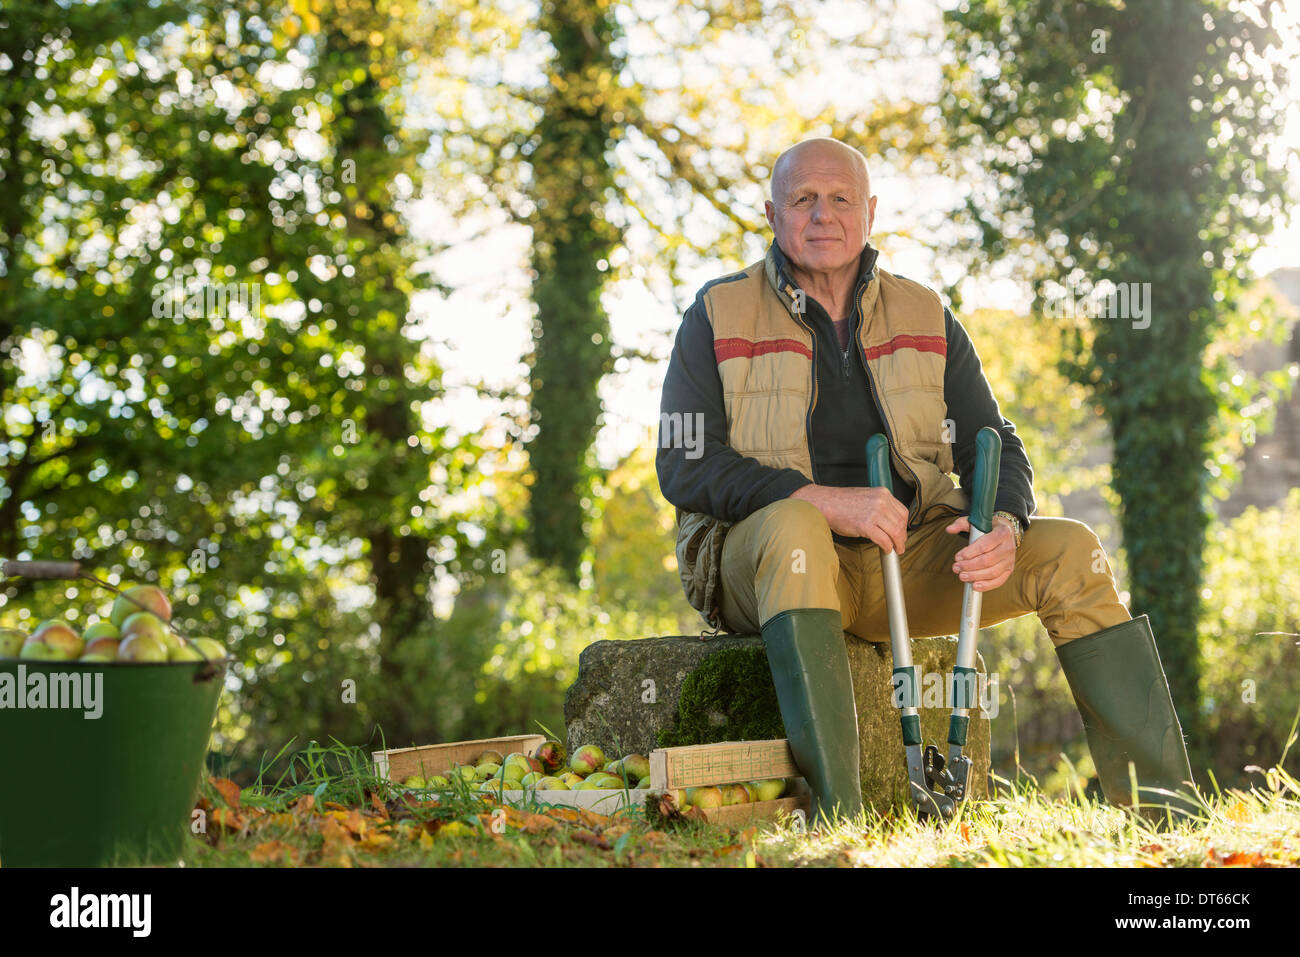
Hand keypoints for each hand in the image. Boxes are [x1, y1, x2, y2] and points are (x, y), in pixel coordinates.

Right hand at [791, 484, 907, 553]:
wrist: (825, 503)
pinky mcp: (866, 525)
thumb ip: (880, 506)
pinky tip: (885, 549)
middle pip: (901, 523)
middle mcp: (881, 502)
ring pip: (895, 533)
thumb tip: (889, 524)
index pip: (903, 512)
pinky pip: (884, 540)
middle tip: (900, 545)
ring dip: (897, 544)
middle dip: (902, 537)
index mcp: (882, 493)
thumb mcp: (866, 498)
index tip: (901, 533)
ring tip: (895, 549)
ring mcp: (874, 513)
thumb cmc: (842, 503)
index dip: (904, 526)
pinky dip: (887, 547)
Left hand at [946, 515, 1015, 591]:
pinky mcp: (1009, 569)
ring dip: (975, 576)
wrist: (1007, 532)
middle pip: (987, 560)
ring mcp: (1010, 560)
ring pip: (993, 572)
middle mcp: (1009, 547)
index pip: (985, 545)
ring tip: (962, 576)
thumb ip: (961, 524)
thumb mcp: (976, 522)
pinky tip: (975, 585)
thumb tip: (949, 529)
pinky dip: (987, 585)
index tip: (957, 557)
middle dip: (969, 566)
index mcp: (1002, 532)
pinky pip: (999, 580)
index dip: (970, 553)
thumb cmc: (989, 527)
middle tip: (956, 568)